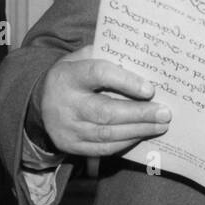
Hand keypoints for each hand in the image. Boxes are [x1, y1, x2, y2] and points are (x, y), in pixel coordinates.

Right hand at [33, 48, 170, 156]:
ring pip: (107, 133)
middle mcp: (65, 104)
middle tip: (164, 112)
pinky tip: (142, 135)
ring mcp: (67, 128)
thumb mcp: (81, 58)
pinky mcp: (70, 146)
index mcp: (68, 76)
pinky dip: (126, 142)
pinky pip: (103, 148)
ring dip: (138, 130)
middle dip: (139, 113)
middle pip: (106, 112)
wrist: (40, 103)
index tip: (150, 89)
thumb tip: (142, 62)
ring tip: (160, 125)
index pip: (98, 75)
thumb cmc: (72, 77)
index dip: (126, 81)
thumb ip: (106, 56)